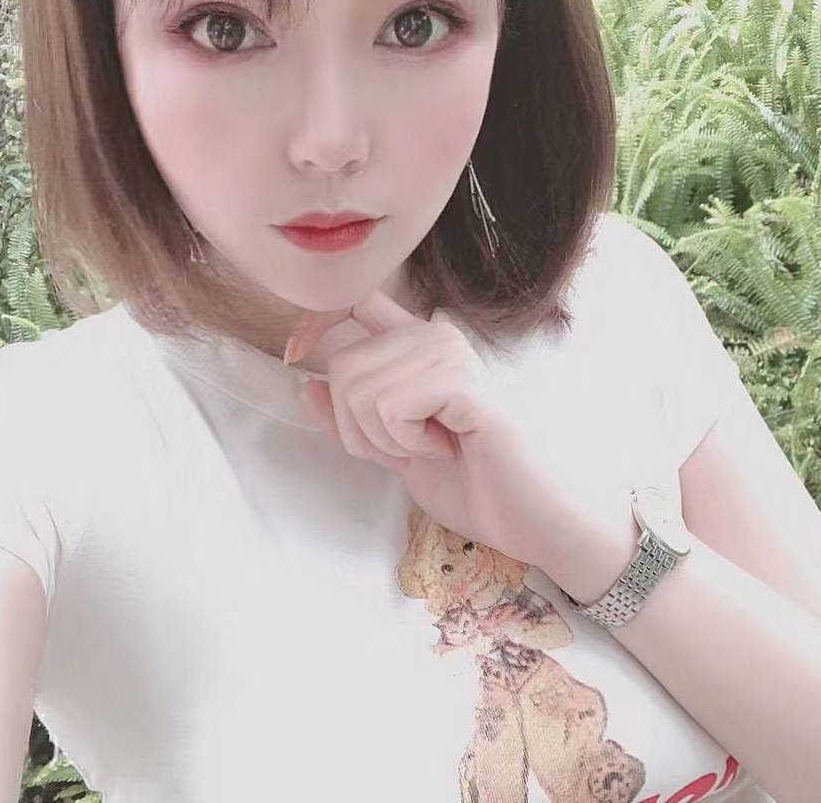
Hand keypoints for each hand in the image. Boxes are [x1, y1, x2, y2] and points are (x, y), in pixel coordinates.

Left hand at [283, 289, 578, 567]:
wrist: (525, 519)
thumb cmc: (470, 484)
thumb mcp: (394, 451)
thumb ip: (351, 418)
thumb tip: (305, 382)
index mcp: (422, 345)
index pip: (357, 302)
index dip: (318, 322)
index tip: (296, 356)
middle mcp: (436, 336)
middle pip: (343, 364)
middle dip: (355, 426)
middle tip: (405, 448)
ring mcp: (451, 355)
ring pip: (358, 388)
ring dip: (383, 438)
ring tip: (430, 447)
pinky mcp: (461, 382)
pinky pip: (389, 405)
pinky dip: (405, 439)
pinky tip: (444, 445)